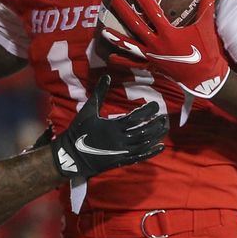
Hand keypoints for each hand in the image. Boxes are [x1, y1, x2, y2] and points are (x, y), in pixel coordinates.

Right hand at [51, 75, 167, 178]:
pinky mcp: (121, 161)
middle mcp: (119, 139)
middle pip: (143, 132)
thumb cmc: (79, 131)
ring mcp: (121, 151)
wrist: (71, 155)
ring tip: (164, 128)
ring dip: (156, 136)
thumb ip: (99, 93)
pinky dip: (151, 152)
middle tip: (165, 117)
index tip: (156, 105)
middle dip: (156, 124)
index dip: (148, 111)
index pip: (135, 117)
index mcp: (112, 126)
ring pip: (144, 144)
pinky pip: (139, 157)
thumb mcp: (88, 110)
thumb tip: (107, 76)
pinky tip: (161, 147)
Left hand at [103, 0, 229, 97]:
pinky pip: (134, 64)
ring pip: (131, 46)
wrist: (204, 76)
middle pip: (136, 26)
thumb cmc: (206, 50)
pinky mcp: (152, 66)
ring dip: (117, 38)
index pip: (153, 11)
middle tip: (115, 1)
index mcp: (168, 33)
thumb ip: (207, 4)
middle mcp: (156, 44)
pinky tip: (110, 57)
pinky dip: (122, 61)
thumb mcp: (206, 26)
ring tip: (104, 32)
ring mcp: (152, 56)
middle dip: (125, 12)